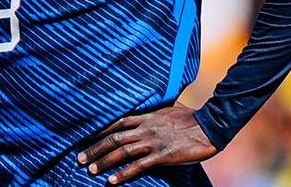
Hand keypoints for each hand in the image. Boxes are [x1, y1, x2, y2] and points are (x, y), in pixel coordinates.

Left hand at [76, 103, 218, 184]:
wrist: (211, 126)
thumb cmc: (193, 118)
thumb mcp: (170, 110)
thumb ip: (157, 113)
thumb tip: (151, 112)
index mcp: (147, 117)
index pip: (117, 123)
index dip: (101, 131)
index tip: (87, 139)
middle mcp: (146, 128)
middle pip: (114, 138)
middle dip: (95, 148)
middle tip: (79, 159)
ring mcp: (153, 142)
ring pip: (122, 152)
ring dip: (103, 161)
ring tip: (89, 170)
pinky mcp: (162, 156)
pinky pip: (138, 166)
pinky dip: (123, 174)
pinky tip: (111, 181)